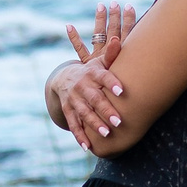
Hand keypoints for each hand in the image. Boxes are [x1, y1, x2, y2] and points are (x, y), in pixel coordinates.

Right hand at [54, 2, 134, 147]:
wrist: (63, 78)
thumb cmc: (91, 72)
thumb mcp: (98, 62)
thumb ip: (111, 55)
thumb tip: (118, 39)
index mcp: (91, 73)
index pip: (102, 77)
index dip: (111, 83)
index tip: (122, 91)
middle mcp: (81, 87)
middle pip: (94, 99)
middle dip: (106, 110)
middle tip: (119, 121)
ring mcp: (73, 100)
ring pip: (84, 113)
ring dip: (94, 124)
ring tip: (106, 134)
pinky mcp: (68, 111)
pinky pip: (74, 124)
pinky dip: (80, 136)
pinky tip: (87, 147)